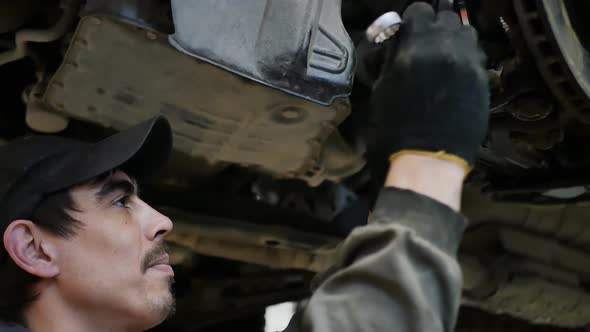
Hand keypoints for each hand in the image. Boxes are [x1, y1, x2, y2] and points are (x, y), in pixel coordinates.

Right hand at [368, 2, 489, 173]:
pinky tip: (455, 72)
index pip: (420, 10)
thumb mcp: (384, 87)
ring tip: (444, 55)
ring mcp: (468, 63)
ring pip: (466, 32)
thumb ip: (393, 56)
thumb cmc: (396, 128)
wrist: (427, 160)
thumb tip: (398, 38)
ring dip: (454, 38)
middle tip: (426, 43)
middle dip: (435, 27)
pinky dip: (466, 56)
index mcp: (415, 49)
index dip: (413, 19)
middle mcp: (446, 49)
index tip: (410, 30)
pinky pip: (476, 54)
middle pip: (446, 17)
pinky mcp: (482, 79)